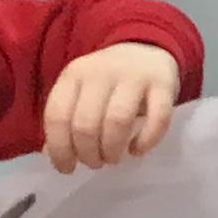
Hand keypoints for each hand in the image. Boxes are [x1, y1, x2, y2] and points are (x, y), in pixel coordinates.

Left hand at [42, 42, 181, 173]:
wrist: (146, 50)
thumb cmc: (108, 82)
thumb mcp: (81, 92)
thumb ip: (66, 120)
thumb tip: (54, 155)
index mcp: (74, 75)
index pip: (57, 116)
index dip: (59, 149)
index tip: (67, 168)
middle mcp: (101, 73)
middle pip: (86, 124)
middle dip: (88, 154)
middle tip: (95, 162)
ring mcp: (133, 77)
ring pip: (117, 121)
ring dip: (112, 150)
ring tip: (113, 158)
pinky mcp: (162, 84)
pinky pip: (156, 119)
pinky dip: (145, 141)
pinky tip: (137, 150)